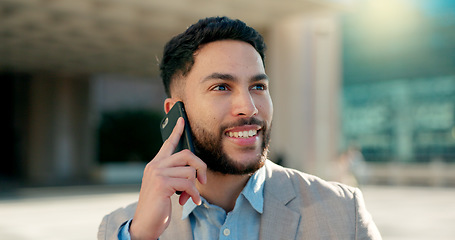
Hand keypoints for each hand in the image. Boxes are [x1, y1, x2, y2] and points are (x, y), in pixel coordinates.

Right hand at [130, 117, 206, 239]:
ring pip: (190, 171)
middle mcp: (155, 166)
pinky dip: (194, 194)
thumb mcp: (166, 187)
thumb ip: (175, 175)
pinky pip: (188, 183)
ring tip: (190, 196)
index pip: (167, 144)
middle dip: (200, 167)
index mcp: (155, 165)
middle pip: (187, 154)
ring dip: (195, 187)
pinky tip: (192, 201)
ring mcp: (157, 174)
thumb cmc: (157, 206)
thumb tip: (194, 171)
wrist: (145, 224)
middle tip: (203, 180)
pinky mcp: (162, 184)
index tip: (182, 119)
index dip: (176, 131)